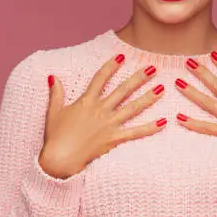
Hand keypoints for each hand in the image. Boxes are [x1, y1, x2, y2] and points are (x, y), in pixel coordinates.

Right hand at [39, 55, 165, 178]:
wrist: (59, 159)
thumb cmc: (55, 137)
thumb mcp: (54, 112)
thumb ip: (56, 93)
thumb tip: (53, 76)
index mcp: (86, 101)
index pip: (100, 78)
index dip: (111, 66)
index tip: (122, 56)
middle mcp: (100, 109)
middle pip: (123, 89)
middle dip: (139, 78)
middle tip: (153, 68)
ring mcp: (109, 124)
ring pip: (133, 107)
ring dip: (148, 97)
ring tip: (162, 88)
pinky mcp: (114, 138)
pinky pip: (135, 132)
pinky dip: (150, 127)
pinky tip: (164, 122)